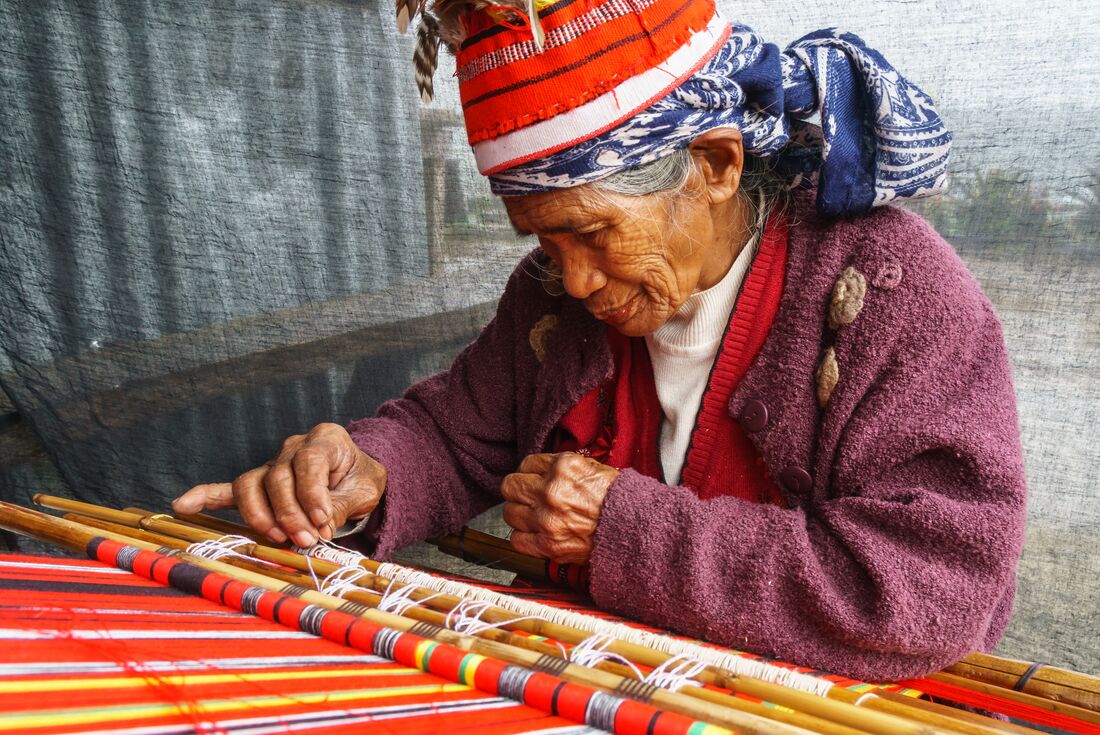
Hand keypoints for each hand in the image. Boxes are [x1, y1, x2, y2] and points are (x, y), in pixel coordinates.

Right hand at [172, 423, 385, 547]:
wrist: (360, 477)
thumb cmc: (362, 481)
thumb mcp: (364, 491)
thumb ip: (341, 505)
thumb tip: (317, 526)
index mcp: (325, 439)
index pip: (308, 461)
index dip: (312, 494)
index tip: (322, 522)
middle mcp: (294, 446)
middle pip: (277, 477)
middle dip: (290, 513)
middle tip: (307, 540)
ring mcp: (273, 464)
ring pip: (251, 484)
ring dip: (261, 515)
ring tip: (279, 538)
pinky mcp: (260, 484)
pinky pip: (228, 489)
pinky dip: (206, 496)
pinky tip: (183, 505)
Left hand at [500, 453, 617, 564]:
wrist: (635, 529)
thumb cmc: (617, 499)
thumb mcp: (592, 468)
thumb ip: (562, 466)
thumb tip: (541, 469)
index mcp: (563, 467)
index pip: (526, 464)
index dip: (530, 472)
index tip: (535, 479)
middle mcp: (551, 491)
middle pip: (510, 486)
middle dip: (518, 490)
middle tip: (528, 496)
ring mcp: (547, 519)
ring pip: (510, 512)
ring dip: (520, 514)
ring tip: (535, 516)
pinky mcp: (548, 545)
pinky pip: (517, 539)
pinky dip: (524, 537)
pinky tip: (536, 533)